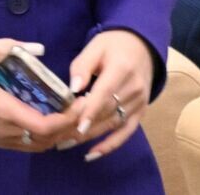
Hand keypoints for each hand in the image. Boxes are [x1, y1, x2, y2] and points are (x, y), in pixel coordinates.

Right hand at [0, 39, 80, 151]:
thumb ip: (8, 46)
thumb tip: (38, 49)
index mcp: (3, 109)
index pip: (44, 126)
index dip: (67, 119)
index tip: (79, 103)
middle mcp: (5, 130)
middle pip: (47, 140)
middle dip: (69, 127)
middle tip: (82, 106)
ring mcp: (1, 139)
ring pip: (39, 147)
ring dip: (59, 134)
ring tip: (71, 114)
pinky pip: (28, 146)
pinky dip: (46, 139)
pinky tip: (52, 122)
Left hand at [67, 29, 153, 161]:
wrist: (142, 44)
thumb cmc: (113, 45)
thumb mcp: (95, 47)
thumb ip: (82, 67)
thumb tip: (73, 89)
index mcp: (122, 69)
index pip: (105, 93)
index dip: (91, 110)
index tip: (77, 126)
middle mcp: (134, 88)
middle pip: (107, 112)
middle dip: (83, 126)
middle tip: (57, 137)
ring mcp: (139, 102)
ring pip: (113, 124)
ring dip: (91, 137)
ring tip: (66, 144)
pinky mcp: (141, 111)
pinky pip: (126, 132)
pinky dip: (110, 145)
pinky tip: (92, 154)